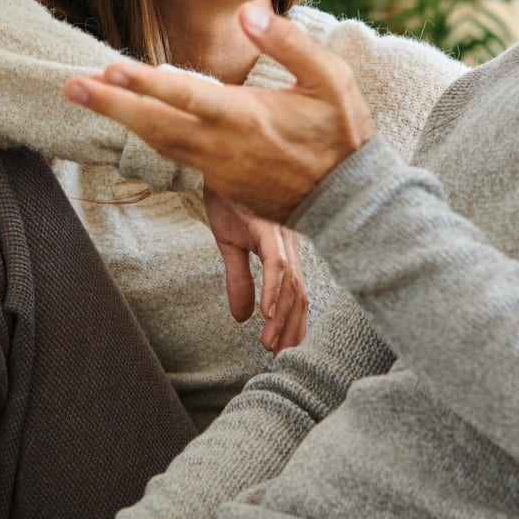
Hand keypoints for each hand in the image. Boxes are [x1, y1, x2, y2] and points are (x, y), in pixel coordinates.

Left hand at [63, 1, 374, 221]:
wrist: (348, 201)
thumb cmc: (341, 134)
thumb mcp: (331, 80)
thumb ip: (290, 44)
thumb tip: (249, 14)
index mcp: (248, 117)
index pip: (187, 96)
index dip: (146, 83)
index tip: (111, 68)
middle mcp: (223, 146)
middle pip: (155, 125)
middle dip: (110, 106)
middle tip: (71, 86)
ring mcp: (218, 168)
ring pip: (158, 143)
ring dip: (119, 120)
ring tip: (86, 95)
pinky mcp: (219, 183)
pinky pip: (173, 155)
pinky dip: (145, 136)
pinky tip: (126, 119)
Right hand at [203, 188, 306, 352]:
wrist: (219, 163)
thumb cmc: (228, 200)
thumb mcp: (230, 246)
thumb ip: (239, 281)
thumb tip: (240, 317)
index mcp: (283, 249)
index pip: (296, 294)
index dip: (294, 323)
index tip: (285, 349)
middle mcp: (289, 244)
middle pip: (299, 294)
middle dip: (291, 328)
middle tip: (281, 356)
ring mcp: (281, 234)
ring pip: (289, 284)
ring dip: (281, 317)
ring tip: (271, 343)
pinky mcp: (266, 226)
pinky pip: (275, 262)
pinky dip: (274, 289)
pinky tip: (267, 311)